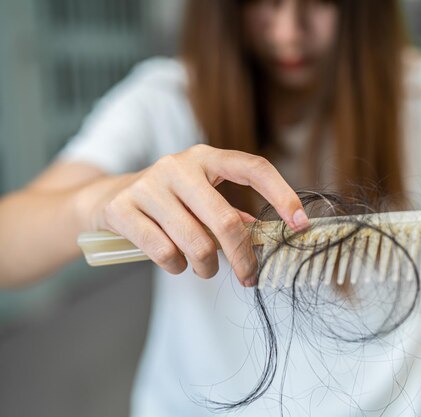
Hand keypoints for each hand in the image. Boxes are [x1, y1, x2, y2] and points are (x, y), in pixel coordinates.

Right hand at [84, 144, 308, 285]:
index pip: (253, 167)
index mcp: (206, 157)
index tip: (300, 223)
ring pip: (196, 243)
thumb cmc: (168, 201)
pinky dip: (177, 266)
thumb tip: (268, 238)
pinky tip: (177, 263)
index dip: (282, 194)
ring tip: (204, 268)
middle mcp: (178, 165)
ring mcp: (149, 185)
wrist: (105, 198)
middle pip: (227, 221)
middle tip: (248, 276)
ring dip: (207, 266)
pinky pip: (165, 252)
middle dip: (243, 258)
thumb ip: (232, 214)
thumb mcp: (201, 197)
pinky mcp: (123, 209)